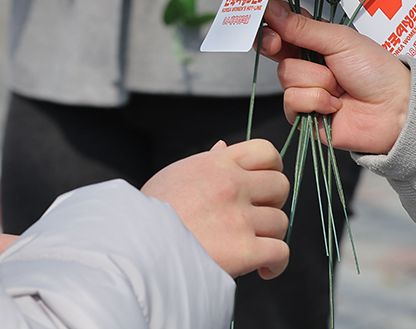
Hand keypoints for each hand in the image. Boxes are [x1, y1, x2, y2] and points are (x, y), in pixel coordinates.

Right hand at [142, 138, 289, 279]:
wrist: (134, 250)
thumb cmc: (147, 216)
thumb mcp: (174, 176)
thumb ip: (205, 162)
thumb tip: (223, 146)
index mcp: (216, 164)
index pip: (266, 151)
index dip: (272, 169)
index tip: (265, 186)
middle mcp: (231, 185)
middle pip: (280, 186)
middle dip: (273, 203)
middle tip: (258, 218)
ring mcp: (239, 217)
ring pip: (281, 221)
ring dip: (270, 236)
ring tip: (253, 247)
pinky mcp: (244, 250)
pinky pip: (280, 252)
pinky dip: (276, 264)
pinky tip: (264, 269)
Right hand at [260, 0, 410, 154]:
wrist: (395, 110)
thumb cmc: (376, 71)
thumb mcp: (339, 40)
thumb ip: (301, 27)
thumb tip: (271, 8)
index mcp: (314, 40)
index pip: (281, 26)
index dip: (270, 23)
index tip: (266, 19)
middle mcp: (306, 63)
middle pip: (274, 50)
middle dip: (281, 47)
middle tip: (284, 45)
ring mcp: (304, 89)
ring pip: (285, 76)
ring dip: (316, 80)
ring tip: (339, 86)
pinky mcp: (303, 115)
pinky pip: (292, 102)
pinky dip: (316, 101)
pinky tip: (335, 106)